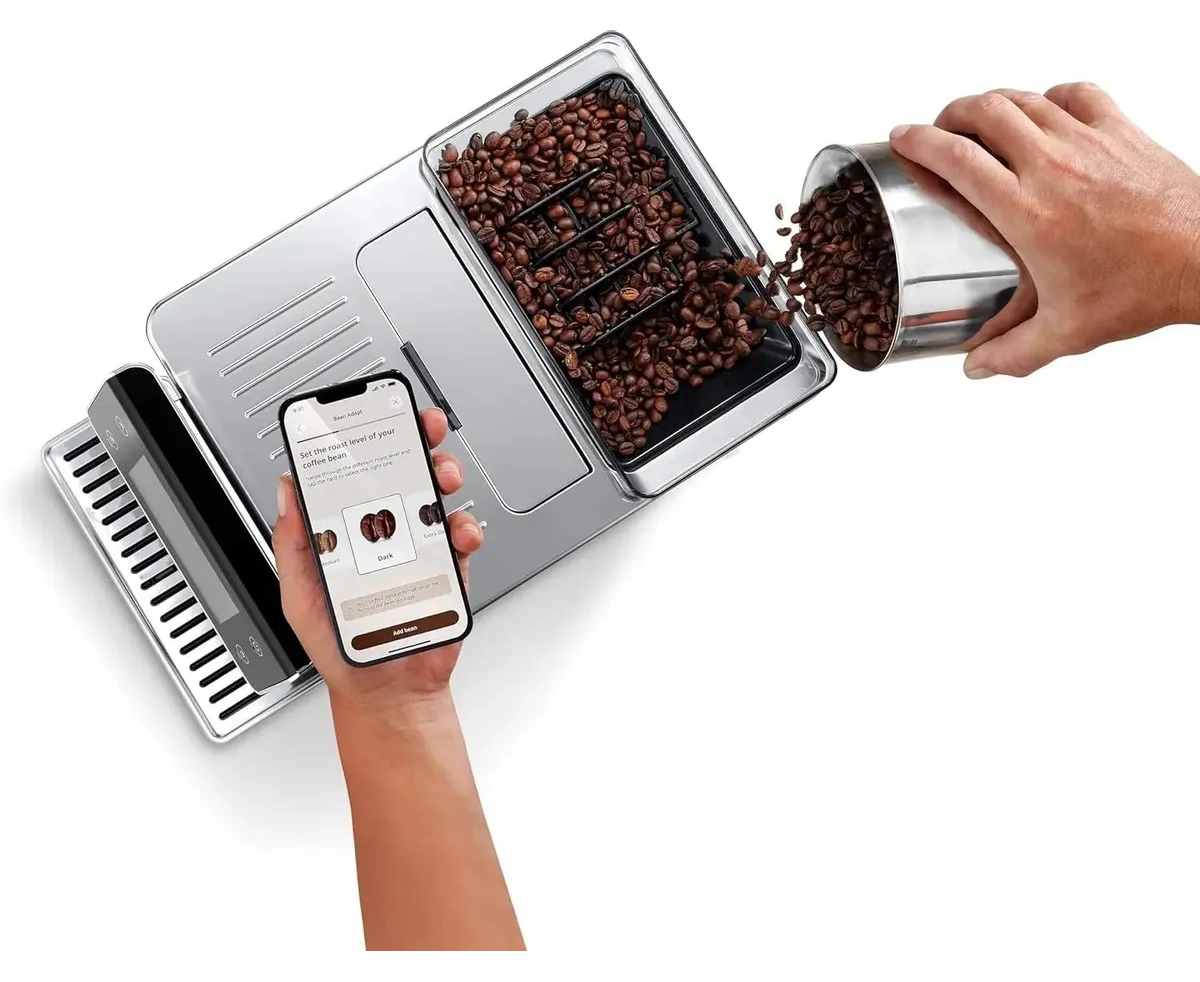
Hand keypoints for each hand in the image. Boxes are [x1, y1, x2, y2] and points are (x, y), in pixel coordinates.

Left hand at [271, 408, 482, 714]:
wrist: (384, 689)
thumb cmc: (339, 644)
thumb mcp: (299, 593)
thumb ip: (292, 544)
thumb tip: (286, 491)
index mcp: (349, 530)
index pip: (358, 473)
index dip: (366, 439)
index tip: (369, 414)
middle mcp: (387, 531)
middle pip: (407, 471)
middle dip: (419, 439)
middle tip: (423, 427)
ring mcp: (422, 546)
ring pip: (440, 495)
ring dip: (445, 475)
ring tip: (441, 479)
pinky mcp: (450, 568)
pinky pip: (464, 537)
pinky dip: (466, 527)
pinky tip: (457, 531)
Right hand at [890, 82, 1199, 377]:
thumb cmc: (1142, 287)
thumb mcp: (1067, 332)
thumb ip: (1013, 352)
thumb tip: (978, 367)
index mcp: (1027, 211)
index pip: (957, 157)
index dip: (920, 141)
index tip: (904, 139)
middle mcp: (1053, 166)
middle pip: (985, 111)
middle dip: (951, 114)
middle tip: (939, 131)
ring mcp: (1089, 141)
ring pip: (1025, 98)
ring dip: (994, 104)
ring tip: (981, 120)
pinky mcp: (1122, 130)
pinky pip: (1076, 94)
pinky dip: (1051, 97)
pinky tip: (1046, 113)